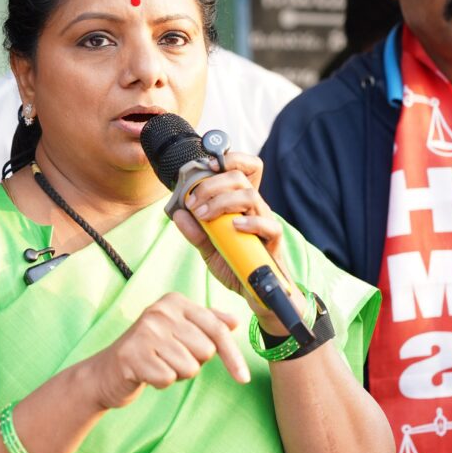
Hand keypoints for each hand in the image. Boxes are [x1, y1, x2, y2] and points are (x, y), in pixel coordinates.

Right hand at [92, 292, 249, 408]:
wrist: (107, 371)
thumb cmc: (150, 351)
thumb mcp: (178, 331)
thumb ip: (207, 323)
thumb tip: (235, 322)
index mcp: (174, 302)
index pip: (217, 329)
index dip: (232, 356)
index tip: (243, 377)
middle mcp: (160, 312)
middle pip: (205, 351)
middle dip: (193, 363)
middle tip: (170, 358)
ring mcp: (145, 332)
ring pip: (189, 367)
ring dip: (177, 374)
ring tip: (158, 364)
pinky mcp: (133, 355)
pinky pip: (169, 378)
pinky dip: (161, 382)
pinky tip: (147, 373)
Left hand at [172, 153, 297, 329]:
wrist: (256, 293)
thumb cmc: (236, 265)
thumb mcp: (208, 249)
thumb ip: (194, 231)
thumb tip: (178, 213)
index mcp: (240, 204)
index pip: (245, 169)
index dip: (230, 159)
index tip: (207, 166)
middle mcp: (254, 208)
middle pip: (240, 178)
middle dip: (212, 184)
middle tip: (193, 201)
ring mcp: (265, 222)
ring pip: (250, 196)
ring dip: (222, 202)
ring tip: (204, 215)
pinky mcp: (273, 241)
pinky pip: (267, 225)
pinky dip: (250, 222)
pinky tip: (234, 227)